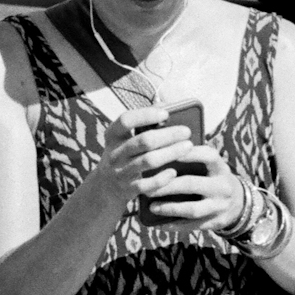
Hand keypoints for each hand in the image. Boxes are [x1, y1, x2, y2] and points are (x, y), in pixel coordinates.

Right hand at [82, 106, 197, 215]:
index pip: (126, 120)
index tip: (166, 113)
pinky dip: (161, 179)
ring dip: (171, 153)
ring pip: (148, 161)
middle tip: (186, 131)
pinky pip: (146, 185)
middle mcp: (114, 153)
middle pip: (143, 141)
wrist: (106, 187)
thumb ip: (143, 121)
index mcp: (113, 135)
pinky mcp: (127, 190)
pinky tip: (174, 172)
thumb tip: (166, 105)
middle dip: (168, 135)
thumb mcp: (125, 137)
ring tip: (188, 146)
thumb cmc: (124, 154)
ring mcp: (120, 172)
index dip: (146, 115)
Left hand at [140, 143, 246, 234]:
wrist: (238, 202)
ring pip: (192, 209)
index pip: (207, 156)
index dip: (189, 154)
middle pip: (192, 184)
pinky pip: (193, 226)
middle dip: (167, 186)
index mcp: (220, 167)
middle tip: (148, 188)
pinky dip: (175, 225)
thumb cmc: (213, 179)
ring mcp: (220, 206)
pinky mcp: (216, 222)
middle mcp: (223, 186)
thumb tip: (161, 156)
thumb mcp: (211, 167)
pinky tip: (160, 224)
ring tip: (152, 207)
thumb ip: (193, 161)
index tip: (168, 154)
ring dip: (170, 209)